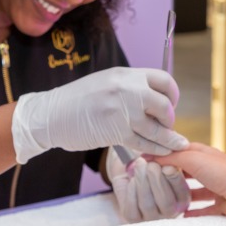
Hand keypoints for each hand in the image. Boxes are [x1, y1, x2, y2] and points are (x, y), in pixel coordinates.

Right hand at [12, 67, 188, 163]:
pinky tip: (161, 151)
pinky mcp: (117, 132)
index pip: (164, 80)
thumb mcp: (106, 82)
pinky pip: (145, 142)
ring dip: (169, 138)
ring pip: (158, 128)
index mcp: (126, 74)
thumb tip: (154, 100)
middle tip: (166, 126)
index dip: (172, 94)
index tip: (170, 104)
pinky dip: (156, 148)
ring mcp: (123, 111)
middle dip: (170, 119)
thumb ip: (130, 88)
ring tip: (174, 145)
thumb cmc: (77, 101)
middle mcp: (128, 89)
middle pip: (165, 105)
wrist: (51, 114)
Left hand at [107, 148, 189, 221]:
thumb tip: (174, 155)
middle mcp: (169, 212)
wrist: (129, 168)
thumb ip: (170, 160)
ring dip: (143, 183)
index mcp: (182, 199)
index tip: (168, 166)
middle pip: (166, 203)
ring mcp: (150, 217)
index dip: (175, 180)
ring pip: (148, 204)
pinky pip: (132, 208)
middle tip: (152, 164)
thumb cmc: (150, 163)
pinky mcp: (132, 217)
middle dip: (158, 181)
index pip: (182, 193)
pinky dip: (132, 191)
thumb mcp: (162, 159)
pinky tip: (132, 179)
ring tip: (140, 165)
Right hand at [151, 143, 225, 225]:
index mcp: (205, 153)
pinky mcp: (222, 205)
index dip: (163, 154)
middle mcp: (211, 169)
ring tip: (164, 200)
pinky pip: (204, 210)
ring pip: (195, 191)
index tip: (145, 161)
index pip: (180, 150)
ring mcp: (217, 187)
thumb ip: (173, 156)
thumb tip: (152, 155)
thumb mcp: (194, 158)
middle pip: (187, 170)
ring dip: (181, 194)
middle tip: (152, 181)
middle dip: (171, 174)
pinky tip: (181, 216)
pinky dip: (193, 212)